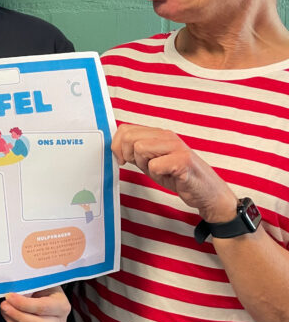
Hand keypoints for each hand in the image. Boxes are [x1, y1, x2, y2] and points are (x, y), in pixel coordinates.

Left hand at [1, 287, 69, 321]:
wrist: (42, 292)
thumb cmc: (39, 286)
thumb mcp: (36, 281)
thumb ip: (27, 287)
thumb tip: (11, 296)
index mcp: (62, 305)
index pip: (42, 308)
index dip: (23, 304)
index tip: (8, 296)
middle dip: (17, 315)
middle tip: (4, 305)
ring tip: (5, 310)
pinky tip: (10, 321)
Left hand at [112, 124, 235, 221]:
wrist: (206, 191)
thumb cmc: (179, 176)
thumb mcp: (151, 162)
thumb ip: (135, 153)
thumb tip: (115, 147)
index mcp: (158, 134)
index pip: (125, 130)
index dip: (117, 146)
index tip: (123, 159)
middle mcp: (167, 136)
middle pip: (129, 137)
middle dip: (128, 155)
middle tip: (141, 166)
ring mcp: (176, 146)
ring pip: (140, 148)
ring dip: (144, 165)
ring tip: (158, 170)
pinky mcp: (183, 160)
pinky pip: (155, 165)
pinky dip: (157, 174)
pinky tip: (169, 176)